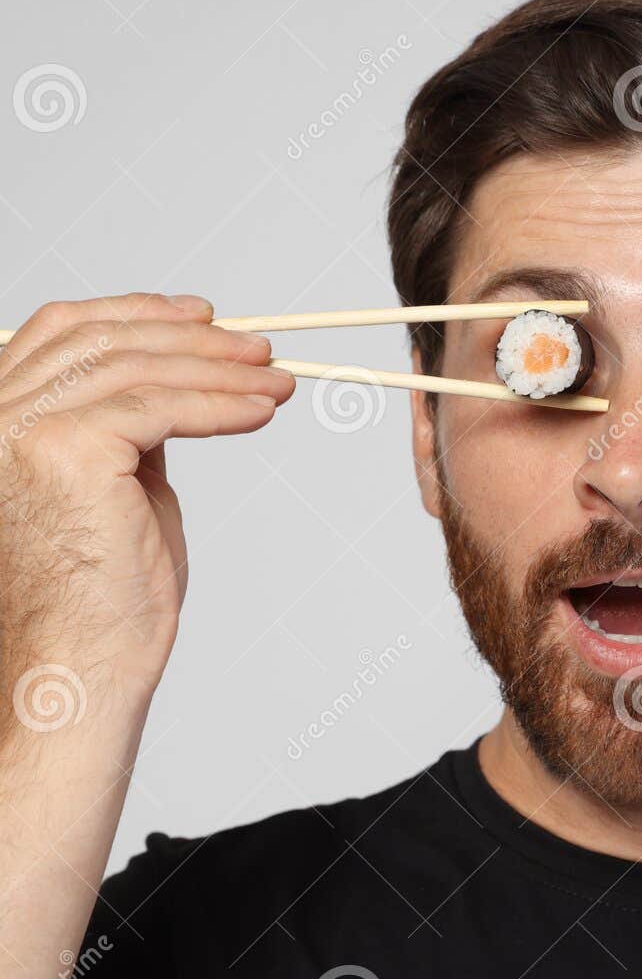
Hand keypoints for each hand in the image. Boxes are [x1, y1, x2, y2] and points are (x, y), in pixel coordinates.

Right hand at [0, 292, 293, 701]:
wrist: (84, 665)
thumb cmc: (103, 599)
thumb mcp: (118, 487)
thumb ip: (130, 433)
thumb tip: (178, 391)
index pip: (62, 333)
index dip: (136, 313)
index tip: (205, 317)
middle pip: (101, 340)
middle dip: (192, 339)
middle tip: (261, 349)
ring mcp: (19, 428)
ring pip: (137, 369)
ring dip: (220, 370)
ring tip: (278, 381)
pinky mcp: (64, 449)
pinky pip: (160, 407)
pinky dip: (221, 405)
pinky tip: (262, 411)